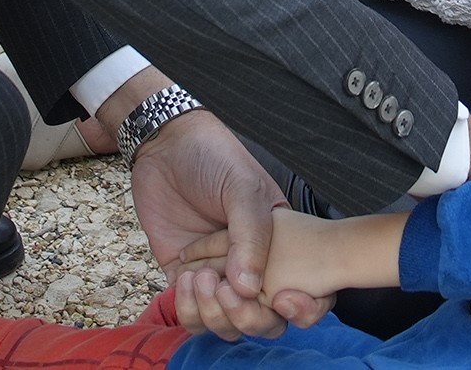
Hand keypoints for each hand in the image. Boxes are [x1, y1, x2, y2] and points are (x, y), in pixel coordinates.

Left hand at [130, 112, 327, 335]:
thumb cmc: (215, 158)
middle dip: (250, 318)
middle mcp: (253, 269)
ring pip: (226, 325)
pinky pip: (191, 315)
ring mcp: (218, 276)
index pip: (304, 295)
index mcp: (281, 248)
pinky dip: (188, 307)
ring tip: (201, 276)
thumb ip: (251, 237)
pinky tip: (184, 276)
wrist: (166, 145)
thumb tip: (249, 290)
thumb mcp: (243, 188)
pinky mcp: (184, 279)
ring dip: (214, 313)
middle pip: (264, 322)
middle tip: (230, 291)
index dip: (303, 310)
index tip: (284, 299)